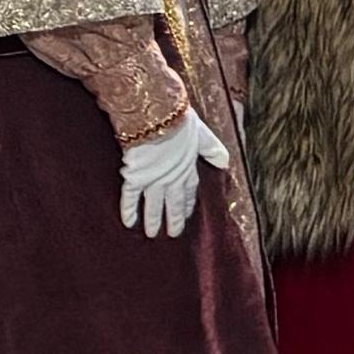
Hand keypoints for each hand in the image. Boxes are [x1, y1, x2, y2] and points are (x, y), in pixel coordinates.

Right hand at [116, 111, 228, 237]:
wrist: (157, 119)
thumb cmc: (179, 121)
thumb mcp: (201, 133)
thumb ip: (212, 149)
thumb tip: (224, 162)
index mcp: (188, 168)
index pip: (190, 191)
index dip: (188, 203)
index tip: (187, 214)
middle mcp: (172, 179)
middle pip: (173, 203)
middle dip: (174, 219)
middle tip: (173, 234)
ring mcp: (153, 180)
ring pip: (153, 205)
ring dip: (153, 220)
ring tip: (152, 234)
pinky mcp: (135, 177)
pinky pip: (130, 198)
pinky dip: (129, 210)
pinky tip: (129, 223)